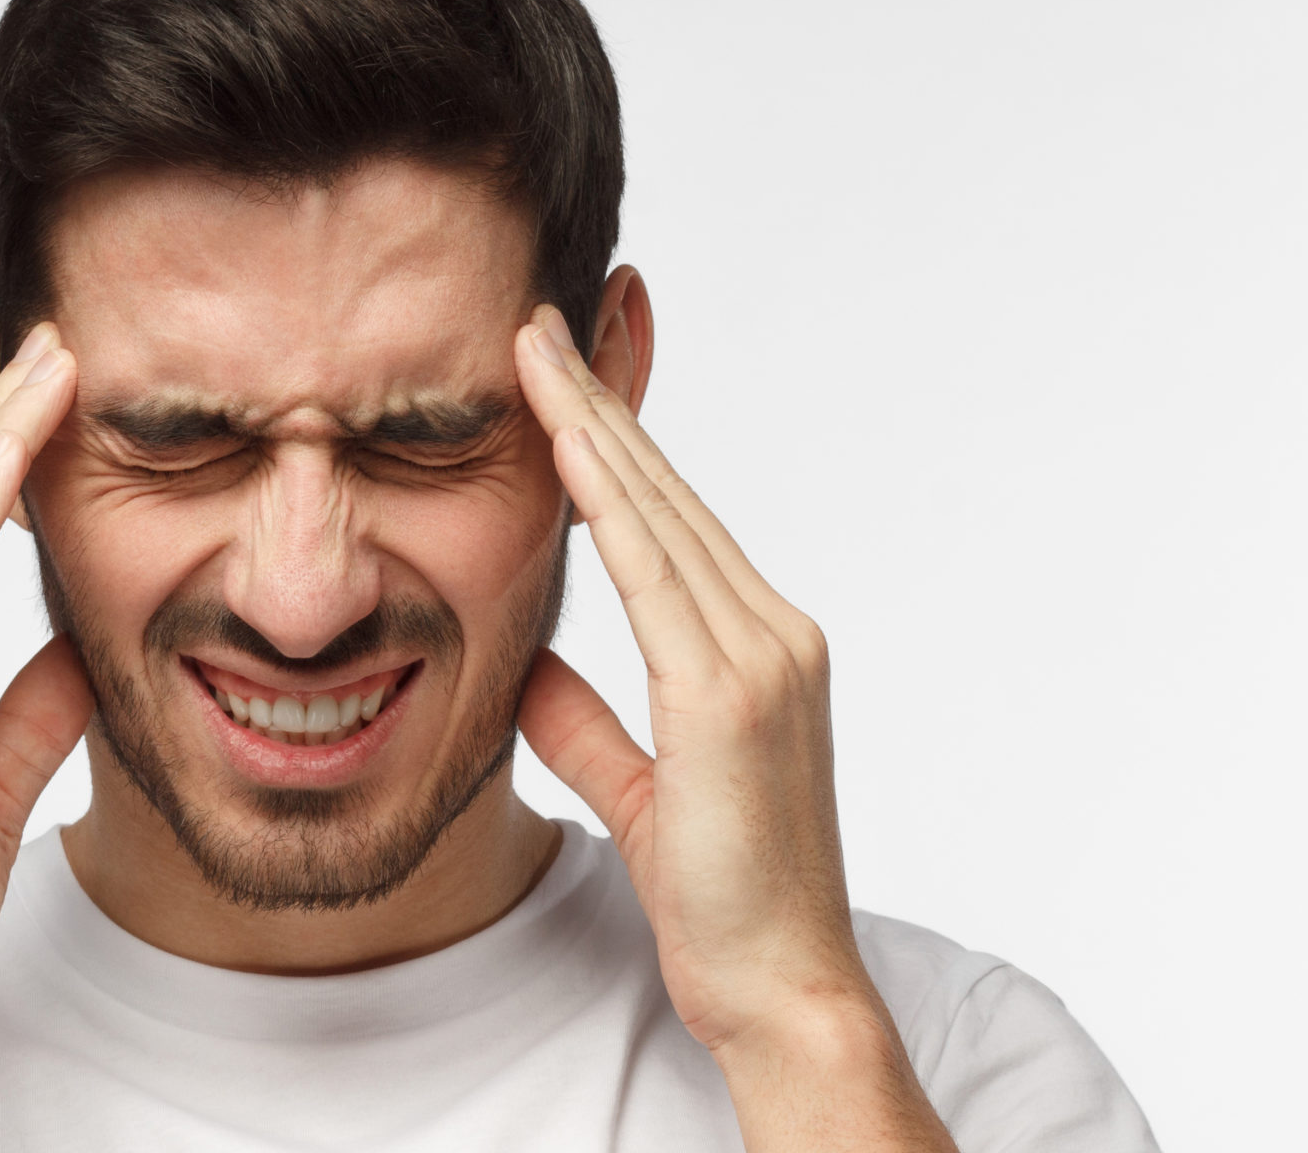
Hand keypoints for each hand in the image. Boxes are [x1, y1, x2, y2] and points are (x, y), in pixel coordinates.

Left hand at [512, 302, 951, 1149]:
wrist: (782, 985)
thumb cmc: (721, 901)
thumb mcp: (638, 791)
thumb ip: (587, 722)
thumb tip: (525, 665)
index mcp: (758, 650)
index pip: (671, 521)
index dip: (614, 442)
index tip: (562, 374)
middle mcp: (774, 634)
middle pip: (667, 494)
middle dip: (599, 401)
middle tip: (539, 321)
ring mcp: (763, 658)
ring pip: (659, 515)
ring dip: (592, 425)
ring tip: (533, 350)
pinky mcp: (731, 696)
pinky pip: (654, 575)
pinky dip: (608, 502)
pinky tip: (566, 442)